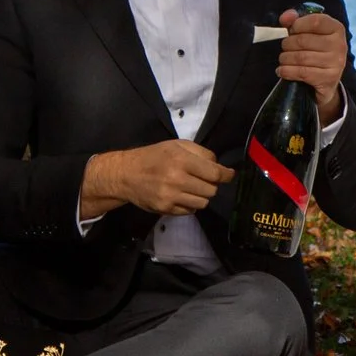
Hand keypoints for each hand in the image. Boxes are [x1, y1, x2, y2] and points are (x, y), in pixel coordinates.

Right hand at [81, 140, 232, 218]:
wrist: (126, 174)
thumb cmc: (153, 156)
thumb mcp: (176, 145)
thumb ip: (200, 152)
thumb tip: (219, 166)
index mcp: (181, 159)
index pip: (214, 173)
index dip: (226, 175)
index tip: (229, 175)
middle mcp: (177, 179)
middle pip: (211, 190)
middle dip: (211, 184)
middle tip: (203, 179)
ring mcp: (171, 196)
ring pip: (203, 203)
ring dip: (202, 195)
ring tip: (192, 187)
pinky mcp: (166, 209)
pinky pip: (190, 211)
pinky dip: (191, 204)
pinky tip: (182, 195)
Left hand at [277, 7, 347, 121]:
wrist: (326, 81)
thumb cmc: (316, 51)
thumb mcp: (310, 33)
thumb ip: (296, 21)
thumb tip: (285, 17)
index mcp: (336, 28)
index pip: (315, 21)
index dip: (297, 25)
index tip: (291, 30)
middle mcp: (339, 45)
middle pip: (303, 40)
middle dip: (287, 44)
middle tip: (285, 48)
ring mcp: (336, 63)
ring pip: (300, 57)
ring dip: (285, 58)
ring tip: (284, 59)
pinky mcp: (328, 79)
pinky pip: (301, 72)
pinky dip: (286, 71)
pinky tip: (282, 71)